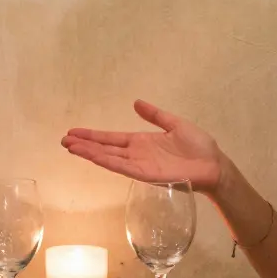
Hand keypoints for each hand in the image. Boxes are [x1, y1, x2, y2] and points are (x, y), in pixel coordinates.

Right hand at [61, 100, 225, 192]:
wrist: (213, 165)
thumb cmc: (198, 146)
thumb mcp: (175, 124)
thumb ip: (155, 115)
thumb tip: (136, 102)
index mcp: (141, 142)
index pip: (111, 139)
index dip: (92, 135)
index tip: (73, 132)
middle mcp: (136, 154)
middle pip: (105, 149)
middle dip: (84, 145)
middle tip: (63, 141)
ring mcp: (140, 165)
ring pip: (109, 158)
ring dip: (90, 153)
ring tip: (70, 147)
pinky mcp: (147, 174)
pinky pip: (123, 167)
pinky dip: (107, 162)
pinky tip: (93, 157)